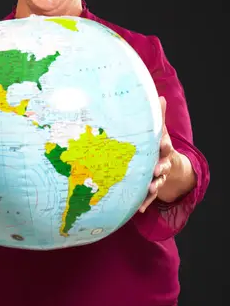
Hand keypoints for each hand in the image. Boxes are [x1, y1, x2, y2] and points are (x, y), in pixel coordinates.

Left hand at [138, 96, 173, 212]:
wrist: (167, 163)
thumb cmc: (157, 143)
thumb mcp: (159, 130)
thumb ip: (158, 116)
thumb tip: (159, 96)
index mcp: (163, 149)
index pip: (165, 145)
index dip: (164, 145)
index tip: (163, 145)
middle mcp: (162, 163)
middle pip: (163, 166)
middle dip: (160, 168)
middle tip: (156, 170)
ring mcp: (157, 177)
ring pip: (157, 182)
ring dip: (154, 186)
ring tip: (150, 190)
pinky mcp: (151, 188)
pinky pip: (147, 197)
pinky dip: (144, 203)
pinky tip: (139, 209)